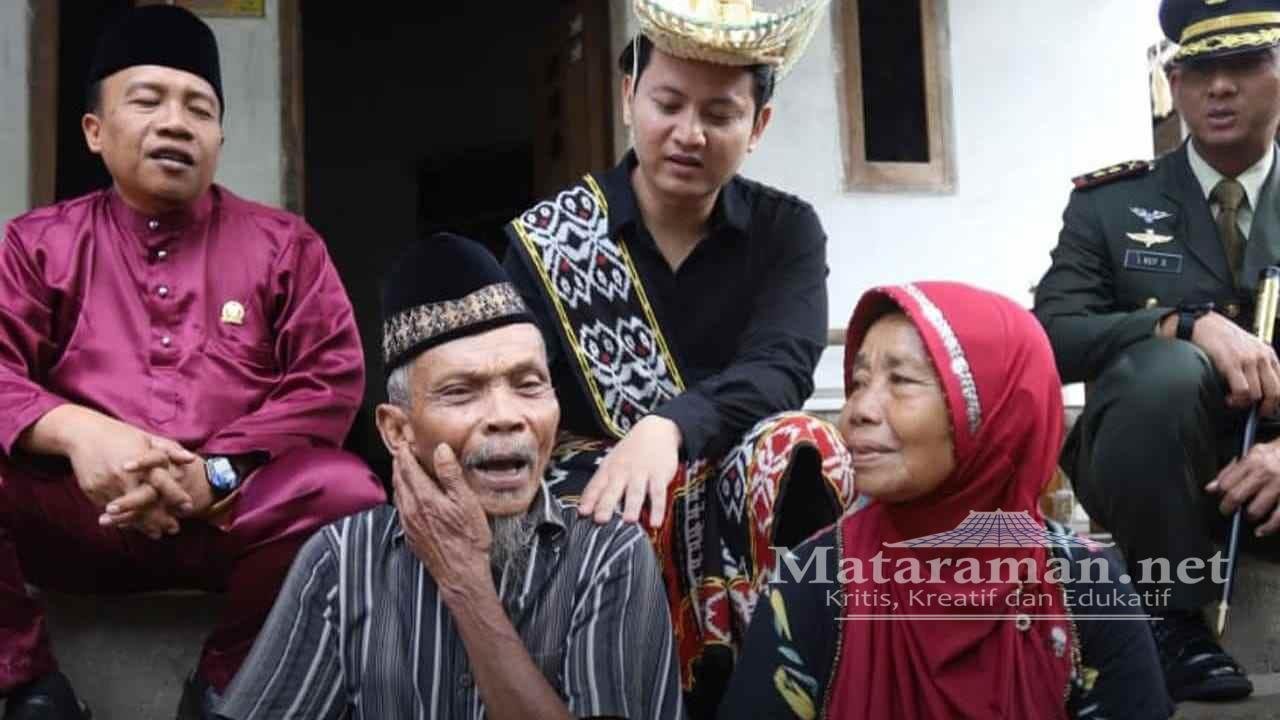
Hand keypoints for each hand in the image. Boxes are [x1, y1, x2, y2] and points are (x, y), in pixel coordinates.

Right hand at [100, 441, 210, 532]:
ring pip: (129, 511)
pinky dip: (124, 520)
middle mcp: (125, 475)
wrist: (83, 434)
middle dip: (161, 519)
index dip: (176, 496)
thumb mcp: (147, 438)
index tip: (189, 507)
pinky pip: (111, 511)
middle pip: (146, 503)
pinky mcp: (94, 491)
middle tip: (174, 529)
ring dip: (144, 525)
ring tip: (157, 534)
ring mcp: (108, 484)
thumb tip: (192, 459)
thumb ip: (170, 450)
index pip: (163, 482)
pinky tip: (135, 527)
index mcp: (141, 460)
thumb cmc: (120, 435)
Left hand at [392, 443, 491, 595]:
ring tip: (405, 468)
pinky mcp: (410, 534)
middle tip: (404, 449)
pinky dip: (402, 494)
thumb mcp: (466, 502)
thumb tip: (440, 449)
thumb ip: (451, 474)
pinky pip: (400, 507)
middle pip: (398, 478)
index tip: (407, 439)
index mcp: (423, 497)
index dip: (405, 451)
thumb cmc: (469, 538)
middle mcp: (410, 509)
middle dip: (399, 461)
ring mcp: (408, 523)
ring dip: (399, 477)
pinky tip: (410, 495)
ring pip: (397, 493)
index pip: (406, 467)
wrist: (460, 573)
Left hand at [577, 415, 679, 527]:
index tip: (582, 513)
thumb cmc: (630, 451)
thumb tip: (586, 508)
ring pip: (636, 492)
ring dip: (632, 506)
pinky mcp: (659, 475)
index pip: (595, 486)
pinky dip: (657, 509)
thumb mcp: (611, 462)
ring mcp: (641, 473)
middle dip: (606, 505)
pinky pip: (658, 494)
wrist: (655, 430)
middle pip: (613, 491)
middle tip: (601, 520)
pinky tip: (655, 522)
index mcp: (608, 469)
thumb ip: (601, 485)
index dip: (588, 499)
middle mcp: (622, 472)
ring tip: (629, 521)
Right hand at [1186, 311, 1279, 414]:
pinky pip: (1242, 390)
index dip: (1276, 399)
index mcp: (1268, 353)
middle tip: (1257, 412)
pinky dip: (1236, 399)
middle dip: (1266, 407)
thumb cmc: (1221, 336)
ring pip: (1258, 394)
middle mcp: (1261, 356)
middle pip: (1275, 391)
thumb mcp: (1247, 346)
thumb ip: (1257, 364)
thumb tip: (1259, 388)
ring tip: (1235, 402)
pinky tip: (1229, 398)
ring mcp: (1248, 360)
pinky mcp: (1232, 364)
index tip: (1267, 407)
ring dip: (1246, 403)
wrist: (1203, 324)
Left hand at [1207, 439, 1279, 535]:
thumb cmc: (1277, 454)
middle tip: (1227, 511)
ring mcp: (1279, 486)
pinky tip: (1261, 531)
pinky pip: (1277, 518)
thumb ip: (1232, 470)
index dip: (1220, 494)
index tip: (1221, 498)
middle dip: (1228, 508)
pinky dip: (1268, 528)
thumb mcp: (1254, 453)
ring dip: (1249, 517)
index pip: (1226, 482)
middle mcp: (1265, 473)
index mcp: (1252, 461)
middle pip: (1236, 497)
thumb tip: (1211, 488)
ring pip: (1254, 510)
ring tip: (1249, 516)